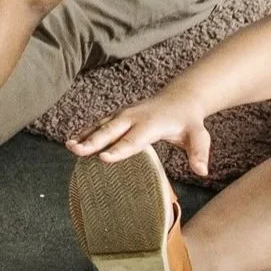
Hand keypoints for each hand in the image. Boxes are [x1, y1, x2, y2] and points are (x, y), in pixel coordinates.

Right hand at [69, 92, 212, 176]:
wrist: (179, 99)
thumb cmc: (188, 122)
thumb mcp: (199, 136)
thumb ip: (199, 153)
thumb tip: (202, 171)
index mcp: (152, 124)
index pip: (134, 140)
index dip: (119, 149)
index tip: (103, 157)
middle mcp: (134, 118)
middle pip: (111, 131)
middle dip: (93, 141)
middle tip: (77, 150)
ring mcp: (123, 115)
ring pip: (101, 126)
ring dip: (84, 136)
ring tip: (69, 146)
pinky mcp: (116, 116)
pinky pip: (98, 125)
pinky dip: (85, 133)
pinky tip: (72, 142)